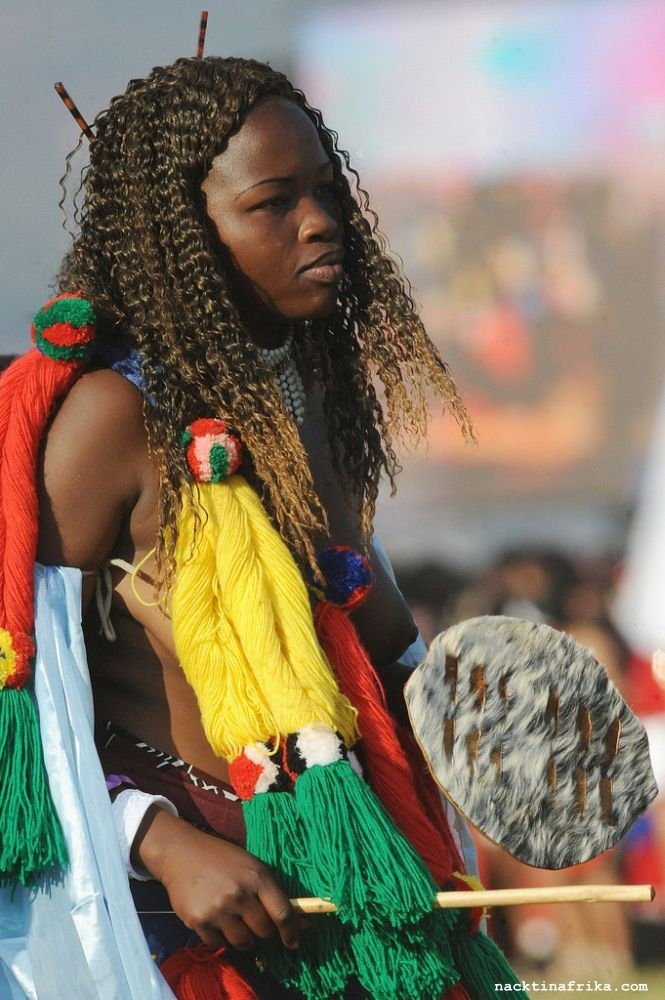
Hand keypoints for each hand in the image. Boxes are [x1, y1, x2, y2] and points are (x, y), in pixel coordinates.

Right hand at [135, 807, 304, 950]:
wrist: (182, 853)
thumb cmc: (223, 859)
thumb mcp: (252, 866)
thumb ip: (273, 893)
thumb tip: (300, 922)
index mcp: (257, 876)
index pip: (282, 913)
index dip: (292, 931)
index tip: (293, 942)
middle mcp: (239, 894)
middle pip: (264, 931)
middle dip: (264, 931)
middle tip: (256, 922)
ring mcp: (218, 909)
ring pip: (243, 943)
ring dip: (244, 938)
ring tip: (236, 922)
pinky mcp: (199, 921)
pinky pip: (219, 943)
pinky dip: (221, 937)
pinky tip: (216, 920)